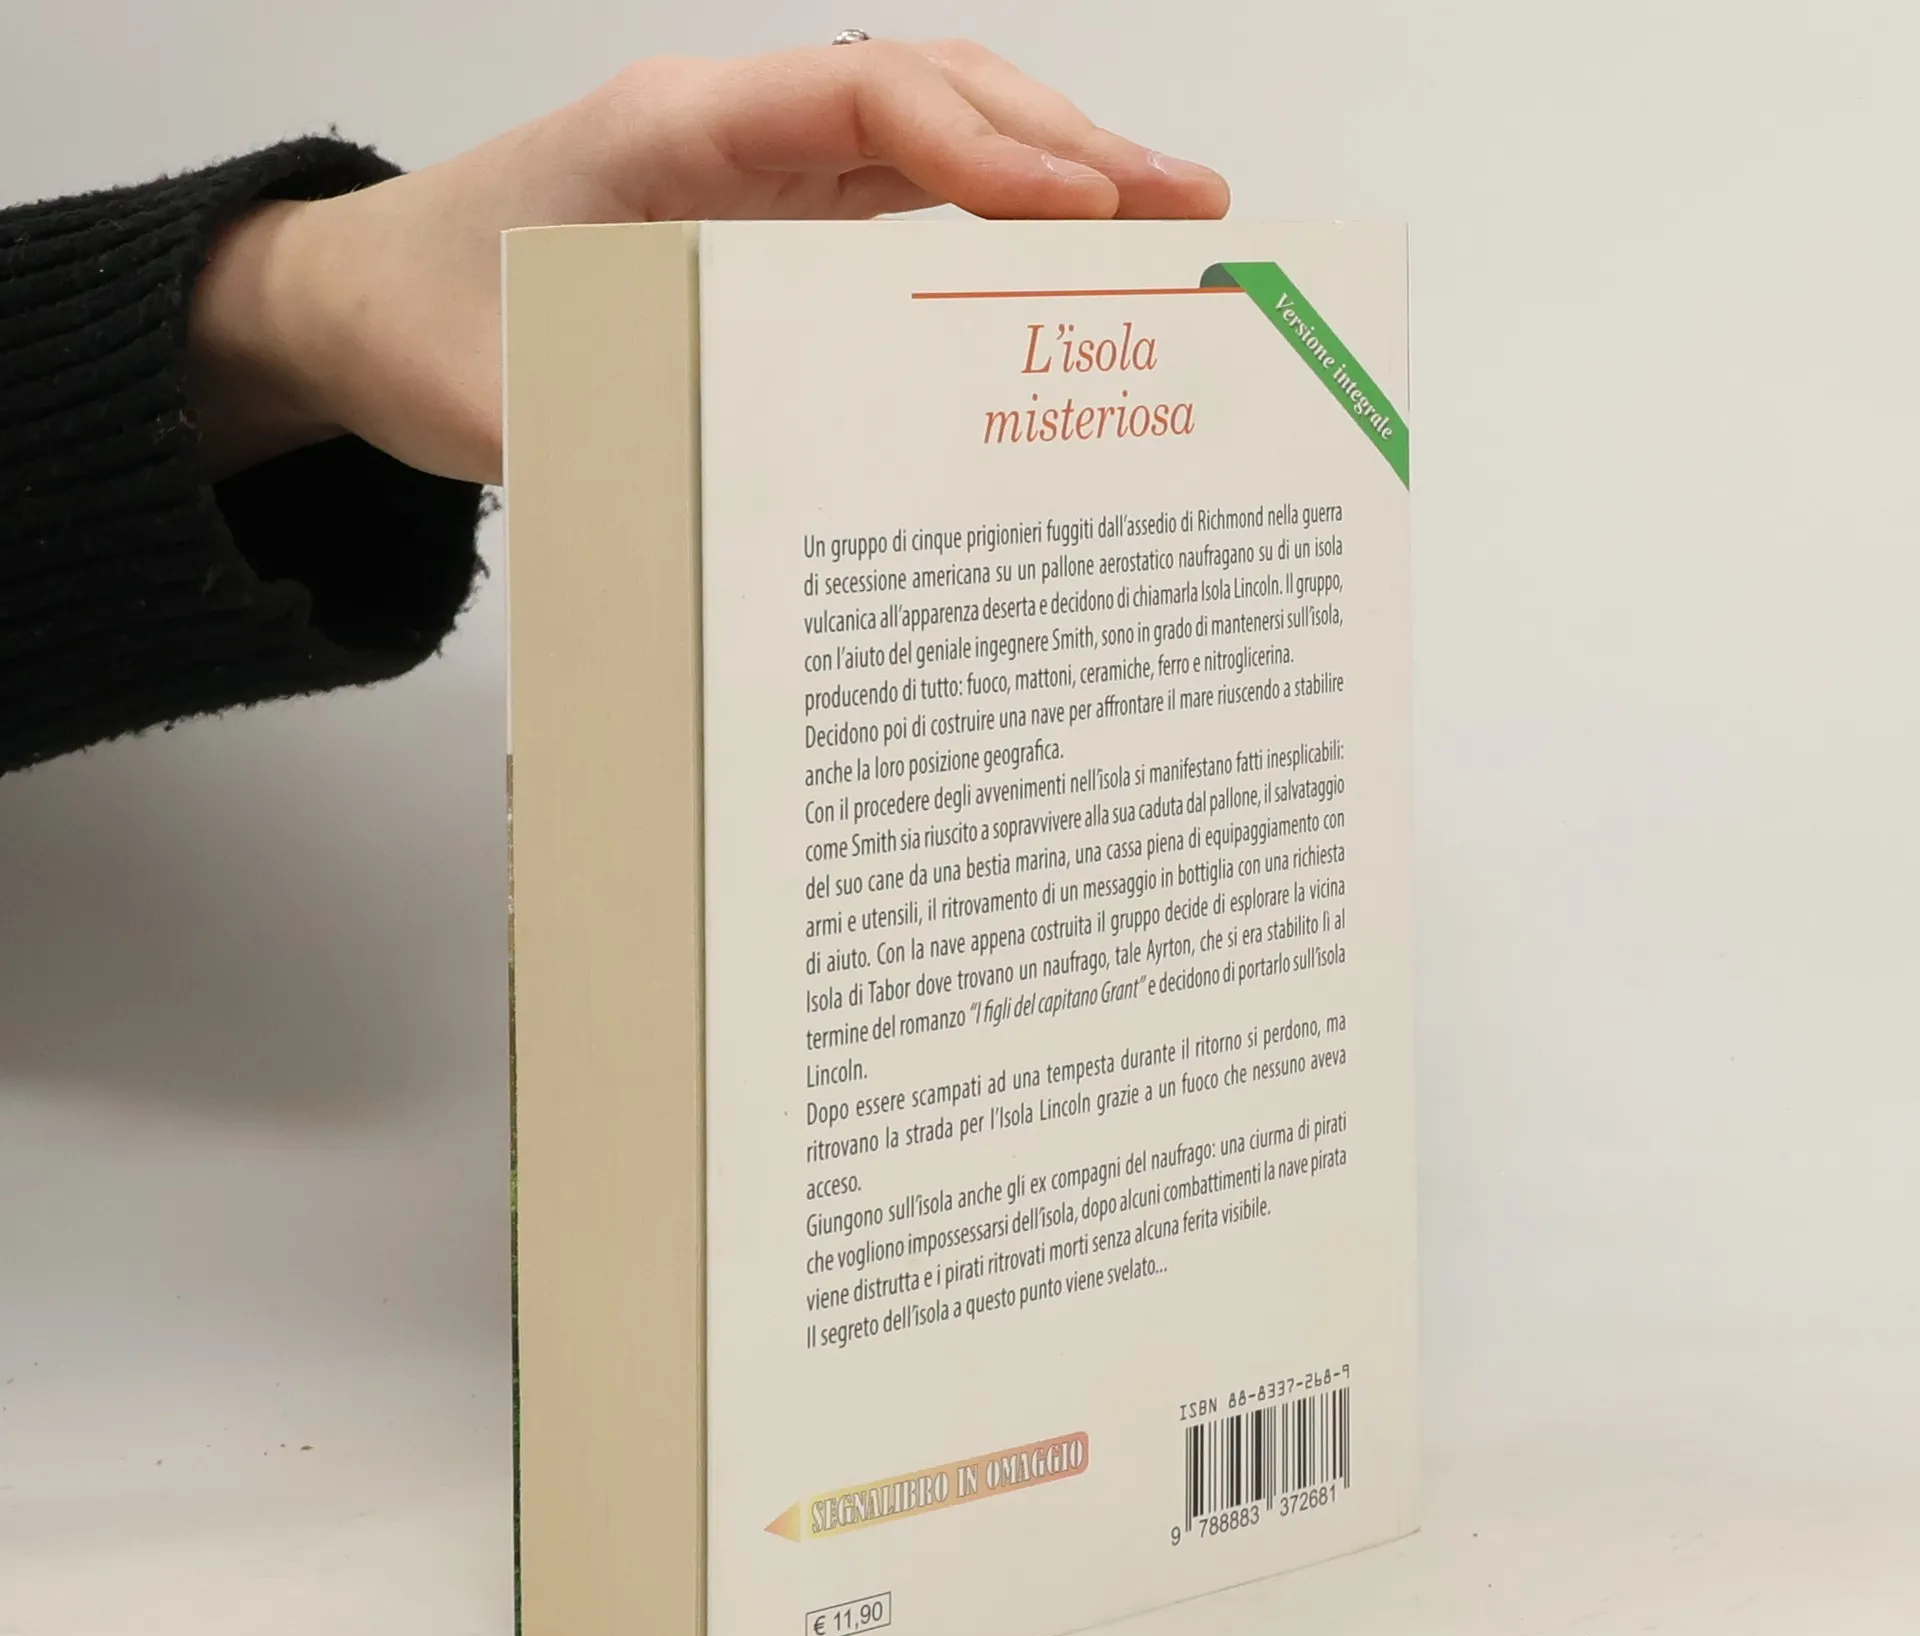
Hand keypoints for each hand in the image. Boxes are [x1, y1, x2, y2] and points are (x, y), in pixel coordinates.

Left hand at [189, 40, 1229, 482]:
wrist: (365, 303)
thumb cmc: (424, 320)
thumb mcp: (503, 401)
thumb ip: (617, 448)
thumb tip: (748, 533)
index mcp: (672, 134)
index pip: (857, 100)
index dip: (978, 147)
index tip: (1080, 209)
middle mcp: (736, 135)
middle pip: (933, 98)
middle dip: (1068, 144)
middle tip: (1192, 206)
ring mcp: (764, 173)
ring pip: (937, 140)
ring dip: (1055, 173)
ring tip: (1173, 222)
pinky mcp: (774, 223)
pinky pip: (904, 200)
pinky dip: (994, 223)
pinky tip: (1066, 265)